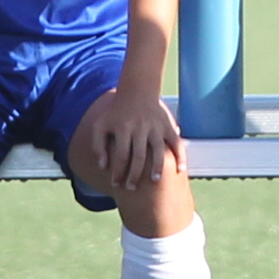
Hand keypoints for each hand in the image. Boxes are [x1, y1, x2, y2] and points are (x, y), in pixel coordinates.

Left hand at [75, 76, 182, 196]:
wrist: (137, 90)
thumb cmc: (116, 112)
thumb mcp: (100, 125)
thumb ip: (98, 145)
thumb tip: (103, 167)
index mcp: (123, 128)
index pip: (121, 155)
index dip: (118, 172)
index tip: (115, 184)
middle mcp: (140, 128)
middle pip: (139, 156)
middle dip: (135, 174)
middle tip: (131, 188)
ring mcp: (156, 127)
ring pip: (159, 150)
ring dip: (157, 167)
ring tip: (154, 181)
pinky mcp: (167, 125)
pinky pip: (176, 142)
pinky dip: (180, 156)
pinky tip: (181, 169)